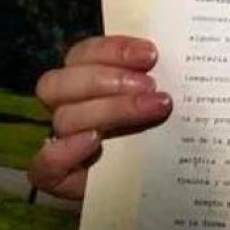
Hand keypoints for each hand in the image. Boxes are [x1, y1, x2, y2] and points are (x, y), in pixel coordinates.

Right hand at [28, 35, 171, 198]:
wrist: (163, 180)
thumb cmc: (168, 128)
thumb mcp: (168, 96)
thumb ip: (168, 73)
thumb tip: (185, 50)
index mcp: (88, 78)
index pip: (84, 54)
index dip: (114, 50)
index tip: (151, 54)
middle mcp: (70, 106)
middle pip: (61, 83)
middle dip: (107, 79)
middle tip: (151, 85)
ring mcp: (62, 141)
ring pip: (64, 118)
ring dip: (109, 110)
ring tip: (153, 109)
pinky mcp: (60, 178)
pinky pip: (44, 165)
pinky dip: (64, 152)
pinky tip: (94, 142)